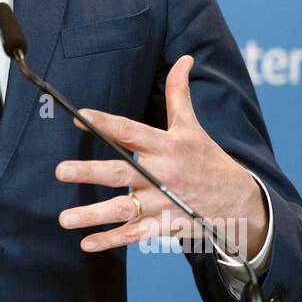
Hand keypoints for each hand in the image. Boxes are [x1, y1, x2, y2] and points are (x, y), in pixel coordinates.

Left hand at [54, 55, 267, 259]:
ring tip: (64, 218)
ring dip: (93, 216)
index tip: (79, 116)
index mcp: (167, 146)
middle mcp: (162, 174)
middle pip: (121, 172)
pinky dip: (111, 240)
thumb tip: (185, 59)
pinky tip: (87, 243)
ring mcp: (163, 202)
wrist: (241, 201)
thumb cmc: (208, 159)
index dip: (105, 122)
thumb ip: (180, 94)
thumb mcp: (193, 127)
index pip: (131, 131)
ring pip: (124, 209)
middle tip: (61, 170)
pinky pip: (135, 234)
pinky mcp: (165, 225)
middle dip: (90, 172)